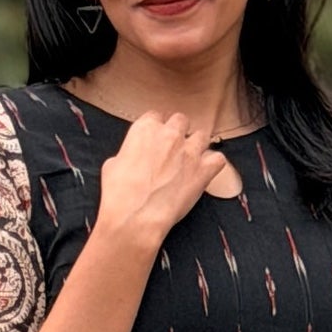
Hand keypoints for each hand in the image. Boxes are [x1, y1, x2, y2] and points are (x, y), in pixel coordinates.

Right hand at [96, 111, 228, 251]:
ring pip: (202, 136)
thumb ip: (127, 154)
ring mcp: (189, 151)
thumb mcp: (113, 165)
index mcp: (145, 129)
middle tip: (174, 150)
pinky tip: (207, 172)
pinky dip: (214, 164)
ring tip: (191, 160)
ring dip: (198, 146)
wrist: (135, 215)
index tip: (156, 140)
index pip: (156, 117)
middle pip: (181, 121)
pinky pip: (218, 159)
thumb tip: (130, 159)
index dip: (157, 129)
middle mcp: (170, 134)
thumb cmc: (119, 193)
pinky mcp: (203, 171)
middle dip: (178, 133)